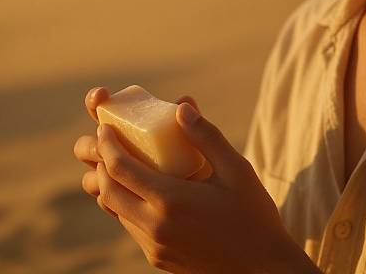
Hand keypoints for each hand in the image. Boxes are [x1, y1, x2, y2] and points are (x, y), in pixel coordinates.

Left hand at [74, 87, 311, 272]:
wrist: (263, 269)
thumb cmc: (253, 214)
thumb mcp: (236, 169)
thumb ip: (206, 137)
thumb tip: (182, 107)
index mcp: (171, 201)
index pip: (121, 169)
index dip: (108, 145)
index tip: (104, 128)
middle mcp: (155, 227)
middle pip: (108, 190)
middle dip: (102, 163)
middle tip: (108, 143)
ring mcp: (155, 247)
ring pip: (116, 211)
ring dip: (111, 185)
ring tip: (121, 163)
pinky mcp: (159, 259)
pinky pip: (130, 226)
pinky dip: (125, 203)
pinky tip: (142, 190)